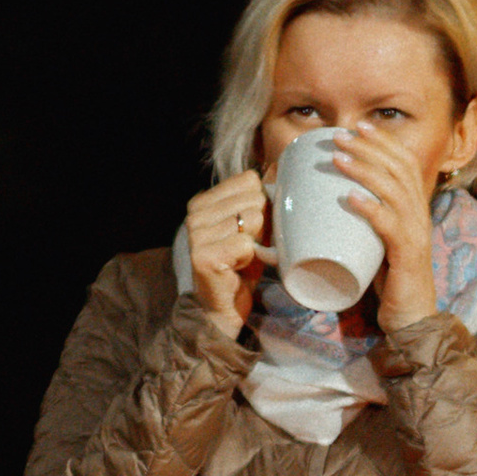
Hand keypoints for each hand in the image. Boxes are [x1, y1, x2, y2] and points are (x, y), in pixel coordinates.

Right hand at [184, 170, 269, 333]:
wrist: (224, 309)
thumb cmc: (242, 267)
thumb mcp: (254, 228)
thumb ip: (260, 200)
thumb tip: (281, 167)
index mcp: (204, 200)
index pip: (250, 180)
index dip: (263, 205)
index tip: (254, 229)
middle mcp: (195, 213)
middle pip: (254, 198)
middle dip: (263, 225)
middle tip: (251, 247)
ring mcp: (196, 233)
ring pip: (252, 219)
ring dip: (258, 242)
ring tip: (244, 257)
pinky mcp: (203, 255)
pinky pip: (246, 243)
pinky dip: (251, 258)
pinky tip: (238, 268)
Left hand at [323, 120, 443, 332]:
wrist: (412, 319)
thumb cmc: (390, 282)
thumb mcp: (377, 242)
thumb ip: (363, 222)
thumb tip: (326, 201)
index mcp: (415, 209)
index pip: (405, 163)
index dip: (384, 141)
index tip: (359, 126)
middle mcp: (420, 216)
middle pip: (399, 169)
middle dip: (369, 147)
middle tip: (340, 136)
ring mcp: (415, 235)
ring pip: (394, 191)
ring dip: (364, 170)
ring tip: (338, 159)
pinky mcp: (407, 257)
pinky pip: (390, 226)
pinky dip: (370, 209)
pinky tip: (351, 198)